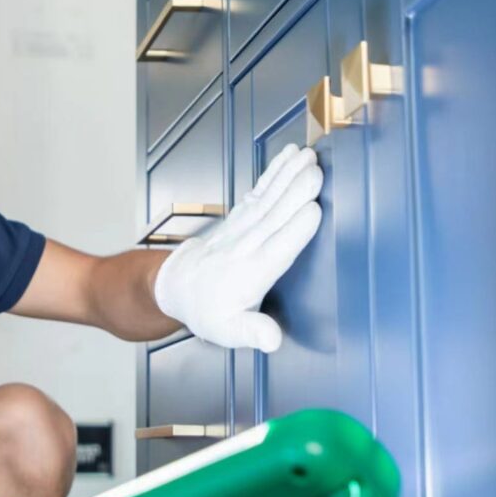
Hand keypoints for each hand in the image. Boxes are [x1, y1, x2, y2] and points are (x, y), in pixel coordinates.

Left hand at [154, 143, 323, 351]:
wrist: (179, 287)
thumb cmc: (210, 311)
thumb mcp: (228, 331)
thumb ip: (252, 332)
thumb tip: (273, 341)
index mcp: (250, 276)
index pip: (276, 251)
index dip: (294, 232)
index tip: (314, 211)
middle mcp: (246, 247)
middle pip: (274, 218)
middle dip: (295, 195)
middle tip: (316, 173)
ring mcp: (242, 228)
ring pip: (267, 198)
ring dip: (287, 175)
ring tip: (308, 156)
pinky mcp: (241, 216)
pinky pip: (259, 190)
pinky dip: (274, 172)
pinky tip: (290, 155)